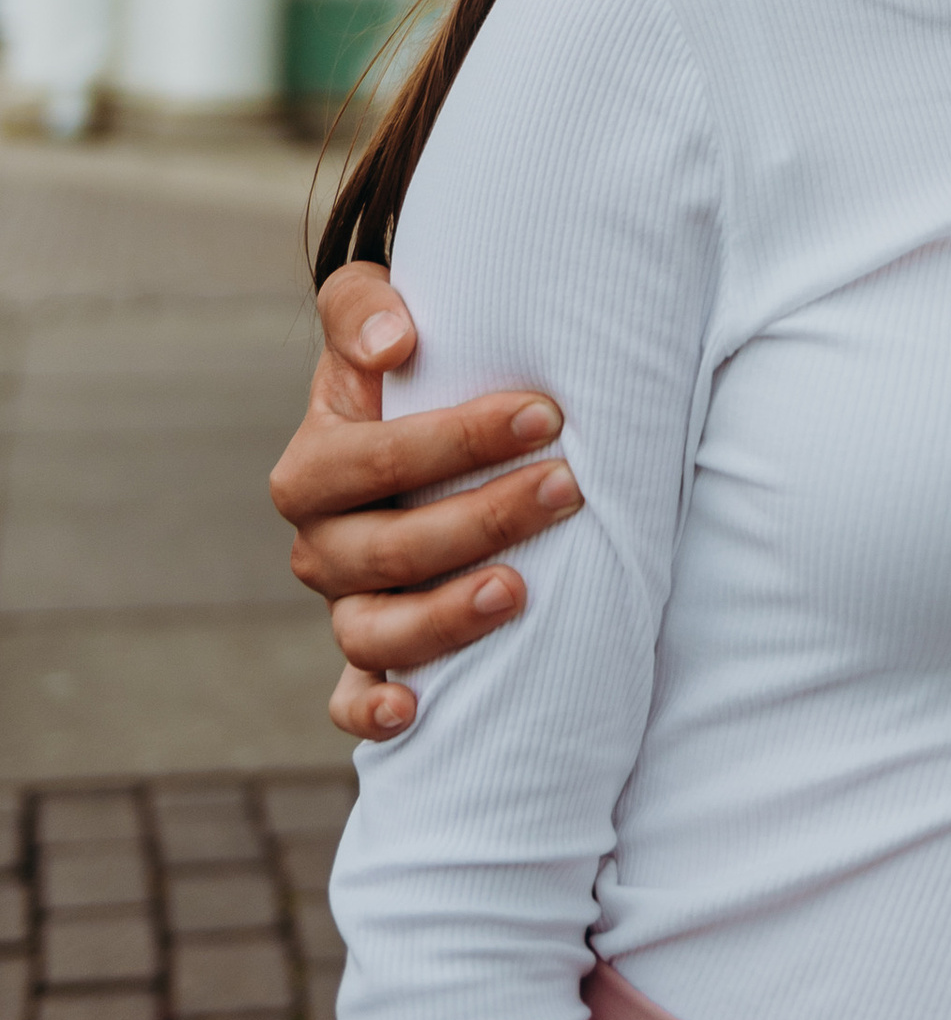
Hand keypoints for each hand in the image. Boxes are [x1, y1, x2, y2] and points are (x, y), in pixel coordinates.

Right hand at [270, 261, 582, 740]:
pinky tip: (415, 711)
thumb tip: (396, 340)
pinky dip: (372, 711)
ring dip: (444, 617)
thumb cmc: (409, 366)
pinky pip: (351, 700)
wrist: (413, 420)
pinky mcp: (372, 656)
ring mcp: (347, 604)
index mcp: (316, 464)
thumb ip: (361, 308)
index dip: (454, 439)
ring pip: (374, 632)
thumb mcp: (376, 317)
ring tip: (519, 590)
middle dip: (481, 519)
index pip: (371, 458)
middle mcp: (324, 542)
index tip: (544, 413)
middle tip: (566, 487)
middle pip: (385, 548)